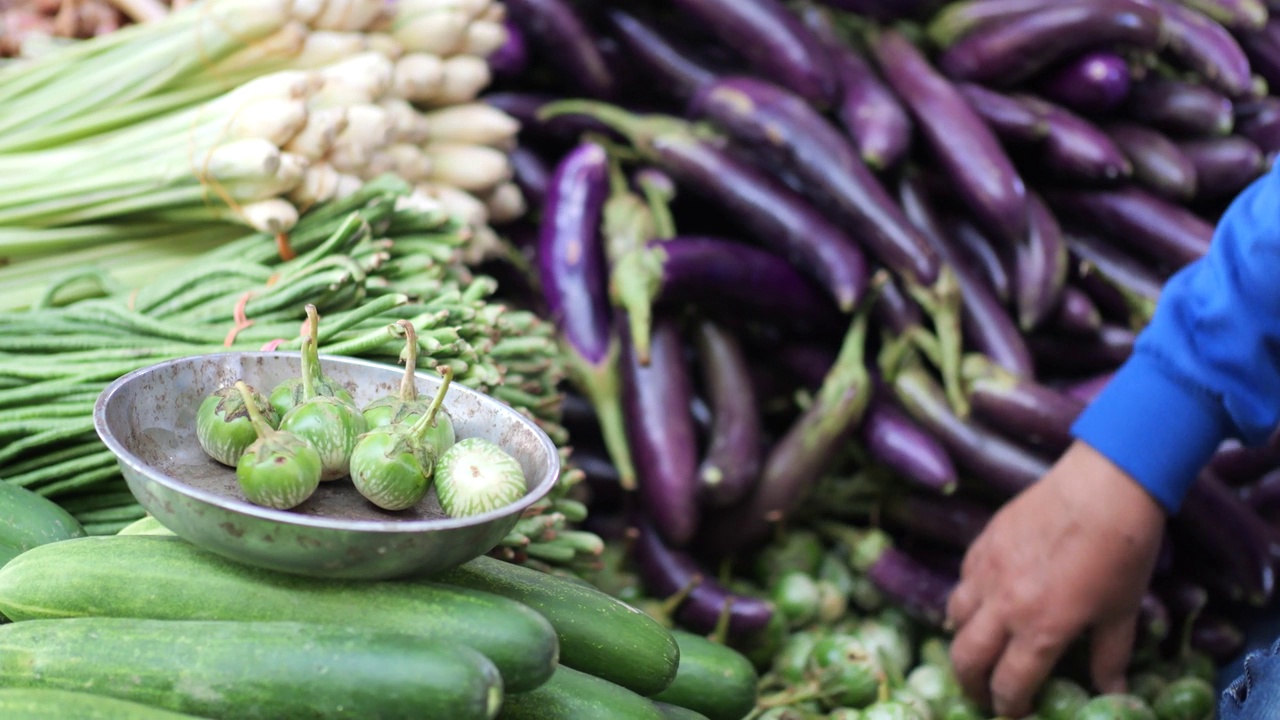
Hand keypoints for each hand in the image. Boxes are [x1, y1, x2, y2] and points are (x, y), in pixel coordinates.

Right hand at [945, 441, 1166, 717]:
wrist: (1104, 485)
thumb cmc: (1122, 551)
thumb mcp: (1123, 612)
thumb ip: (1111, 657)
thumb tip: (1113, 693)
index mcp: (1041, 629)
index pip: (1008, 684)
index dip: (1008, 708)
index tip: (1013, 714)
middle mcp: (1004, 605)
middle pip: (966, 658)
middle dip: (971, 683)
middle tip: (984, 691)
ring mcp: (987, 570)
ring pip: (954, 618)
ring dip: (963, 640)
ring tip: (978, 646)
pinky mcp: (982, 542)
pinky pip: (962, 580)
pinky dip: (967, 599)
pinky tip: (983, 600)